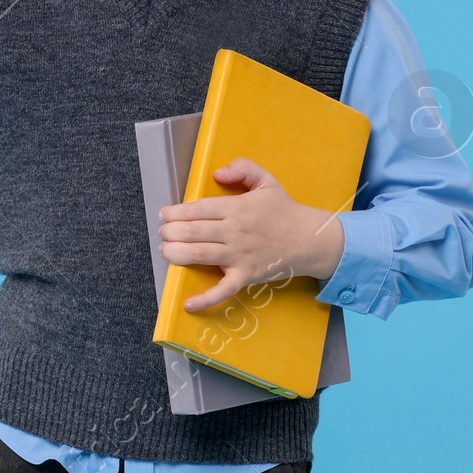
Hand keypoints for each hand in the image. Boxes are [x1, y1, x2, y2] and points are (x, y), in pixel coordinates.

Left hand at [158, 158, 343, 311]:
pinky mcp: (246, 276)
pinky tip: (188, 304)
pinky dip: (205, 299)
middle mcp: (235, 231)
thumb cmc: (284, 210)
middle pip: (193, 231)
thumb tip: (217, 173)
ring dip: (176, 253)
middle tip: (162, 232)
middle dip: (170, 232)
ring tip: (165, 250)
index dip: (175, 212)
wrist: (310, 239)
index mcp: (237, 207)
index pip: (198, 209)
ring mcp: (239, 255)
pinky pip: (223, 290)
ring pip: (199, 254)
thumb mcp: (267, 180)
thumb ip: (243, 168)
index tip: (164, 214)